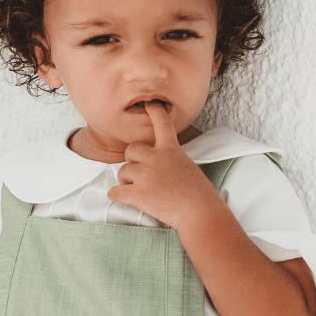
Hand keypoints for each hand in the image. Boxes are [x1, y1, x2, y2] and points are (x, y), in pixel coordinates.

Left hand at [108, 101, 219, 230]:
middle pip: (130, 150)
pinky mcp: (138, 194)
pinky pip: (115, 192)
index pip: (161, 124)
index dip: (154, 112)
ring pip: (122, 172)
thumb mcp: (187, 166)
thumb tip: (155, 165)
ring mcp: (145, 175)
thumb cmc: (198, 194)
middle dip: (131, 161)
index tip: (149, 104)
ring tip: (140, 191)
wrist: (199, 212)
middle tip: (139, 174)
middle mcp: (156, 158)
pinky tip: (122, 198)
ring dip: (126, 181)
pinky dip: (116, 195)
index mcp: (170, 149)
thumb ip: (170, 160)